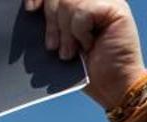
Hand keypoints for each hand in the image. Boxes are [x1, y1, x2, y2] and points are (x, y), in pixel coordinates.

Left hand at [26, 0, 145, 108]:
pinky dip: (80, 32)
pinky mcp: (117, 10)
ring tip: (69, 53)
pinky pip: (84, 11)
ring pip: (69, 1)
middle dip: (51, 19)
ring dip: (65, 31)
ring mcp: (107, 1)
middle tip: (53, 46)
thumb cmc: (88, 70)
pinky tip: (89, 45)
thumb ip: (51, 20)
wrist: (113, 89)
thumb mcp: (62, 40)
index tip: (31, 10)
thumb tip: (30, 9)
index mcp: (82, 1)